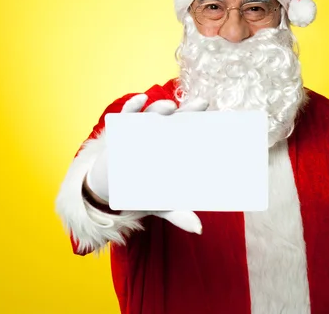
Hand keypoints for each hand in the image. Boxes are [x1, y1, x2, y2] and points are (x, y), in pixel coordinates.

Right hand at [86, 94, 208, 233]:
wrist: (112, 186)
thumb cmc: (142, 190)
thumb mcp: (160, 203)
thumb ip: (178, 213)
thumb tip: (199, 229)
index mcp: (171, 146)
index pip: (189, 131)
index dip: (202, 124)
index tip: (216, 119)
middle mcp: (158, 133)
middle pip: (176, 118)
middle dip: (188, 110)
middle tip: (202, 104)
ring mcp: (139, 129)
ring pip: (152, 114)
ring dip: (160, 109)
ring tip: (170, 107)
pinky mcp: (120, 129)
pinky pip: (126, 115)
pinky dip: (133, 106)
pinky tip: (140, 100)